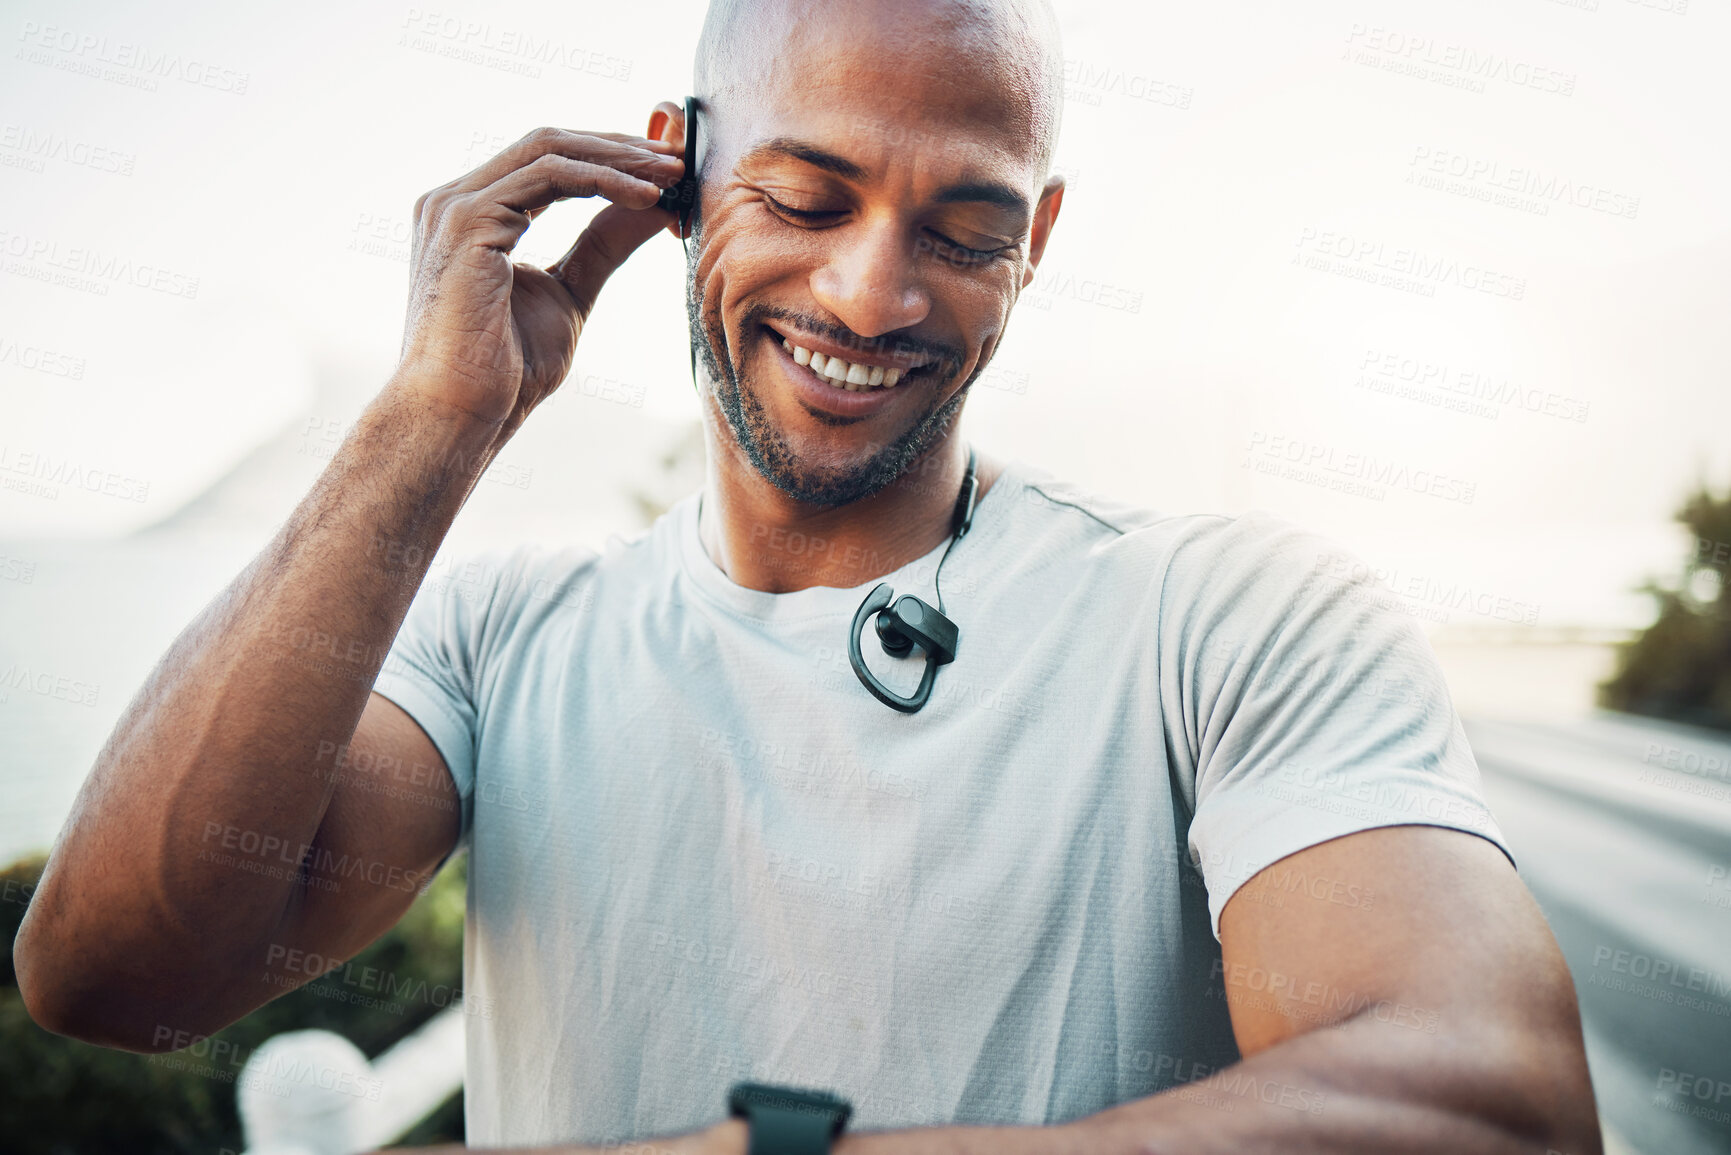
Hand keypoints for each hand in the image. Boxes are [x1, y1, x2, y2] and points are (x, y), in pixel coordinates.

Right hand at [394, 126, 683, 434]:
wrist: (463, 412)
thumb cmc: (505, 371)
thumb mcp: (570, 294)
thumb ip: (602, 246)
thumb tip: (654, 207)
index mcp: (472, 215)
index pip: (545, 163)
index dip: (606, 157)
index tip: (662, 170)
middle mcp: (454, 200)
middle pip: (547, 144)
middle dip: (618, 146)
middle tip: (676, 158)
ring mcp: (455, 205)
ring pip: (549, 150)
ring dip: (617, 157)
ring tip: (670, 173)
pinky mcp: (468, 219)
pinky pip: (549, 177)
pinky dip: (603, 180)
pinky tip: (645, 196)